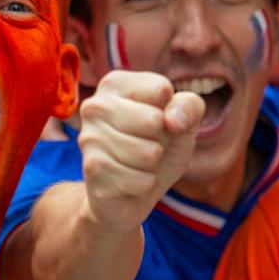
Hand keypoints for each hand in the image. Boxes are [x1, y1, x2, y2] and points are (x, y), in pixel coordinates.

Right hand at [77, 69, 205, 235]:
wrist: (130, 195)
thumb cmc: (155, 149)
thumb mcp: (183, 123)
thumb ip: (189, 107)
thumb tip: (173, 119)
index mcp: (115, 84)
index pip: (161, 90)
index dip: (170, 113)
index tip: (157, 124)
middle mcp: (95, 105)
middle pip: (154, 120)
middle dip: (161, 141)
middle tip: (147, 147)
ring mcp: (89, 136)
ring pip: (148, 152)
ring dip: (153, 165)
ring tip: (138, 164)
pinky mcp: (91, 167)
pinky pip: (140, 178)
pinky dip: (144, 184)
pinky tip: (130, 182)